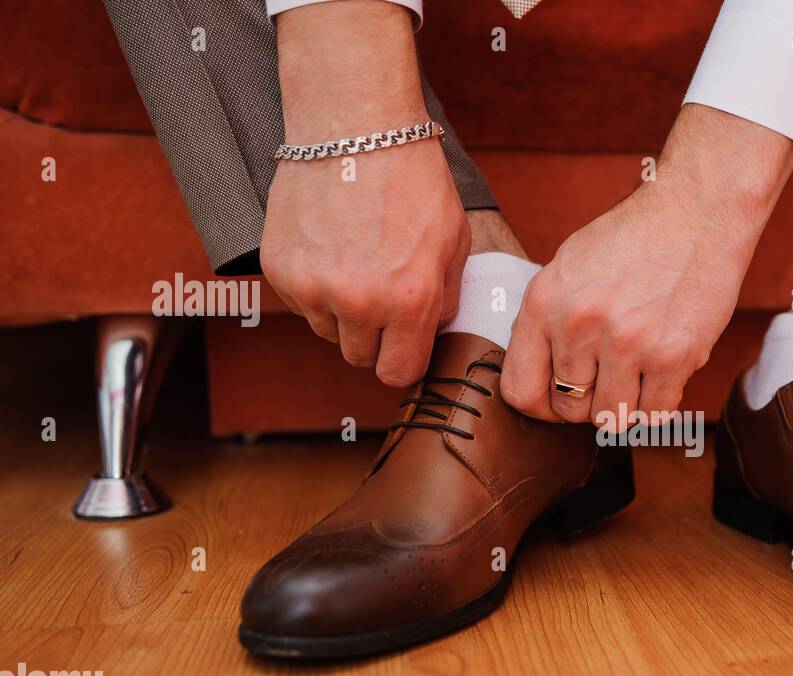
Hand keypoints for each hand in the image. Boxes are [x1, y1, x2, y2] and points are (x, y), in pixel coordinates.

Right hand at [260, 1, 469, 387]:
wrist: (354, 127)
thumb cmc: (412, 180)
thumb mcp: (454, 242)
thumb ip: (444, 299)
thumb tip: (429, 334)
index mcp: (408, 301)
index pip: (399, 373)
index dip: (405, 360)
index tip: (405, 345)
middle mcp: (358, 302)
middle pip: (360, 358)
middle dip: (374, 338)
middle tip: (382, 298)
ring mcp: (313, 287)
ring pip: (328, 332)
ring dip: (342, 314)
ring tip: (356, 266)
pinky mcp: (280, 269)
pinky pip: (300, 304)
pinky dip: (314, 287)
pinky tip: (330, 249)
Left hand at [500, 105, 792, 426]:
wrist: (697, 209)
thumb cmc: (634, 237)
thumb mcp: (569, 267)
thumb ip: (548, 322)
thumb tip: (540, 381)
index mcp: (545, 302)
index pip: (520, 390)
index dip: (540, 406)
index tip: (557, 400)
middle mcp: (580, 324)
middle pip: (569, 410)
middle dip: (587, 402)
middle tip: (607, 378)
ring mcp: (628, 343)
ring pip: (612, 417)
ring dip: (623, 404)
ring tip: (635, 373)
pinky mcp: (673, 355)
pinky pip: (655, 413)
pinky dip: (657, 402)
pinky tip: (661, 372)